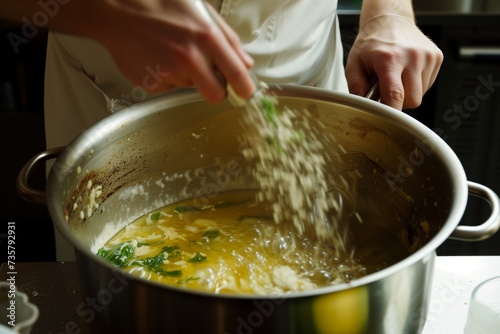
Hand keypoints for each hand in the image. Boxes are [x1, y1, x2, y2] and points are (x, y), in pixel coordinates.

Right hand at [77, 0, 254, 102]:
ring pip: (190, 87)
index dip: (245, 88)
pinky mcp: (151, 83)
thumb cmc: (158, 3)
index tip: (247, 93)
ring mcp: (169, 73)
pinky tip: (157, 57)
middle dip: (216, 89)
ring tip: (170, 50)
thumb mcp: (200, 10)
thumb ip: (227, 38)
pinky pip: (168, 87)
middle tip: (208, 77)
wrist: (115, 8)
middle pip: (216, 95)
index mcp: (206, 37)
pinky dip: (166, 76)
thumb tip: (245, 63)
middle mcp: (189, 58)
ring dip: (186, 75)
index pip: (237, 74)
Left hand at [345, 15, 442, 109]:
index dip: (391, 111)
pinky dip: (416, 84)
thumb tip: (363, 105)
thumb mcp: (354, 63)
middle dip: (399, 102)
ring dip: (407, 92)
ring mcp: (427, 56)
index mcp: (390, 59)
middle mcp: (413, 56)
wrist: (389, 21)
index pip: (395, 95)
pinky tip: (406, 73)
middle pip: (412, 100)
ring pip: (421, 94)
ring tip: (396, 78)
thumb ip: (356, 86)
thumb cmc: (372, 44)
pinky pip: (427, 85)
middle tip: (387, 91)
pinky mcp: (437, 57)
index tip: (385, 118)